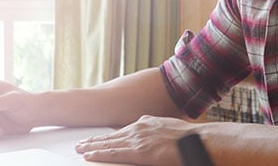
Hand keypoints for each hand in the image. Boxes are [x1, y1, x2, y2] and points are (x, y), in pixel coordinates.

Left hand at [75, 115, 193, 165]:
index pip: (124, 129)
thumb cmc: (191, 139)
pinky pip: (112, 153)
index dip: (110, 134)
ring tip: (80, 148)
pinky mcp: (137, 151)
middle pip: (112, 134)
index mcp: (148, 122)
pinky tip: (88, 155)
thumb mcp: (172, 130)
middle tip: (82, 142)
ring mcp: (137, 139)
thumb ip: (160, 133)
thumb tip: (158, 140)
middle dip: (96, 139)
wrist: (198, 141)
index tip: (101, 137)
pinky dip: (98, 154)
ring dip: (92, 146)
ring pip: (108, 142)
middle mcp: (139, 127)